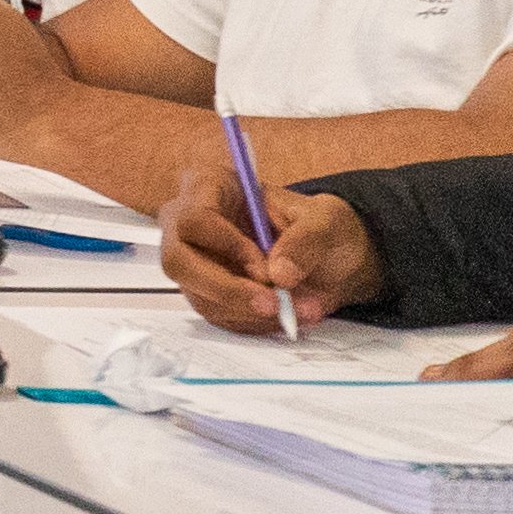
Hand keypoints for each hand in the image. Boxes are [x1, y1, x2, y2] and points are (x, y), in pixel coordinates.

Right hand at [157, 176, 373, 333]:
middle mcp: (192, 229)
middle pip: (179, 262)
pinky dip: (257, 322)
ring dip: (252, 312)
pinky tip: (291, 315)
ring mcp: (197, 264)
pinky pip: (220, 316)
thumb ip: (305, 241)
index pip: (194, 219)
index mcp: (212, 190)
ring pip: (200, 297)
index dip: (227, 247)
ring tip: (303, 309)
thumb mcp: (326, 221)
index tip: (267, 267)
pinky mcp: (209, 295)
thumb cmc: (321, 226)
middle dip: (226, 289)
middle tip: (273, 304)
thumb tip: (278, 275)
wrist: (333, 256)